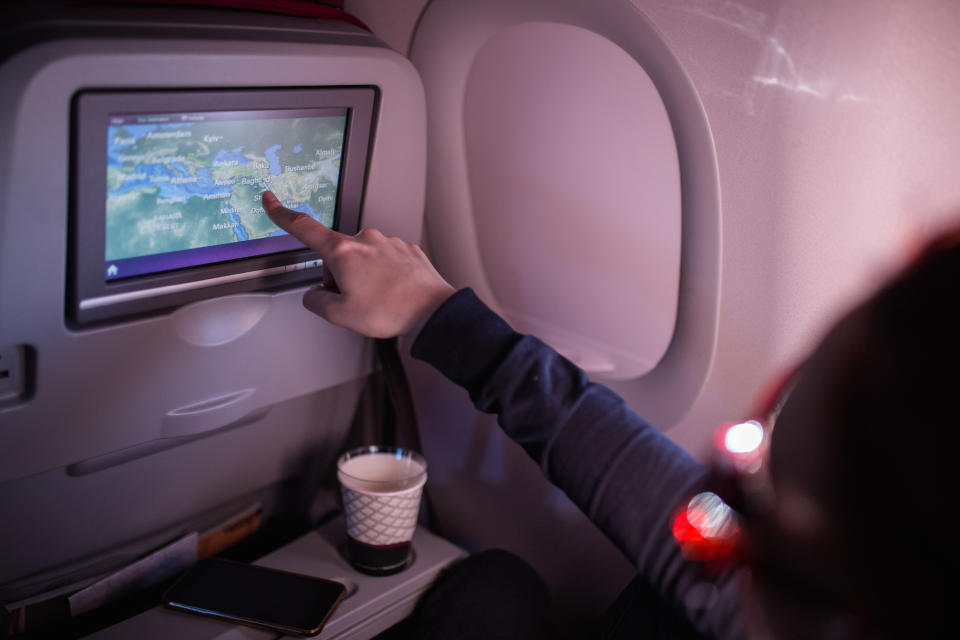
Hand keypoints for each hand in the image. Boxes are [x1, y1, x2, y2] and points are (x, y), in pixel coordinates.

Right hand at [262, 191, 455, 337]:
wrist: (433, 311)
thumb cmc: (390, 311)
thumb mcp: (339, 315)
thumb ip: (316, 301)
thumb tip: (315, 294)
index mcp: (343, 251)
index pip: (304, 228)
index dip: (282, 214)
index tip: (270, 200)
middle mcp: (366, 239)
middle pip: (337, 255)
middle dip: (339, 277)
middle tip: (356, 301)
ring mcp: (389, 242)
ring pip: (362, 259)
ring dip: (363, 278)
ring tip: (380, 300)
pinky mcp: (406, 249)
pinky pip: (384, 261)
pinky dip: (384, 277)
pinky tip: (394, 293)